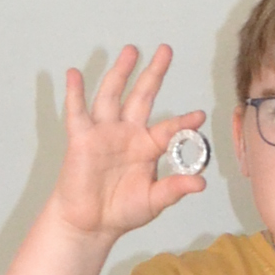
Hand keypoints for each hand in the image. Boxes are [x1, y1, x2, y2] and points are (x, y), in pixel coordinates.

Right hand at [53, 44, 207, 243]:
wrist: (90, 224)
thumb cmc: (122, 211)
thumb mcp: (153, 201)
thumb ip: (175, 189)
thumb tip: (201, 183)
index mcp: (147, 147)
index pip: (169, 128)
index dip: (183, 122)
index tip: (199, 116)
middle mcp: (127, 133)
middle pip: (142, 96)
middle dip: (154, 73)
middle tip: (166, 49)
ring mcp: (104, 133)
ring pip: (112, 95)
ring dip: (120, 72)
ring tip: (131, 50)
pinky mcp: (81, 139)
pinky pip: (77, 112)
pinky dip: (74, 93)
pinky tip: (74, 74)